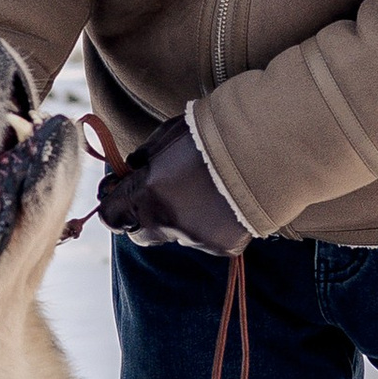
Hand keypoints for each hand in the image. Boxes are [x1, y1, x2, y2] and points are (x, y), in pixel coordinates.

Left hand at [91, 115, 249, 255]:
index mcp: (147, 193)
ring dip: (180, 220)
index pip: (110, 215)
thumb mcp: (168, 135)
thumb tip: (130, 171)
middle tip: (158, 196)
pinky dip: (209, 226)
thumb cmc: (213, 132)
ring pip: (175, 236)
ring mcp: (195, 238)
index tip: (118, 197)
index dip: (113, 205)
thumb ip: (143, 158)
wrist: (267, 146)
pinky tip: (225, 203)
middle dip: (142, 218)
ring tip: (205, 192)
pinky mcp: (222, 247)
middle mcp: (166, 221)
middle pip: (138, 235)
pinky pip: (205, 241)